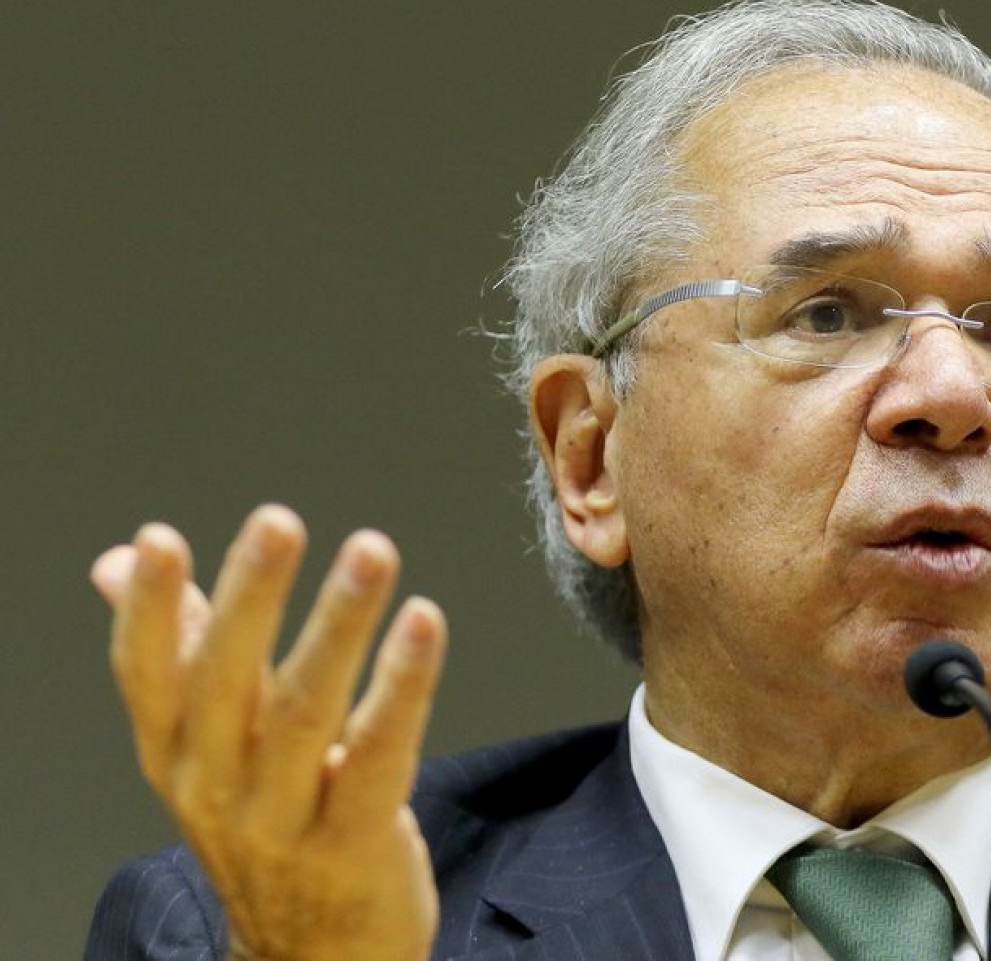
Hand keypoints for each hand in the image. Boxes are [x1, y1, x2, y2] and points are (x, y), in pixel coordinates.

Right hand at [91, 505, 446, 960]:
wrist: (316, 957)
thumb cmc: (269, 824)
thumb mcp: (208, 747)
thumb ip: (181, 649)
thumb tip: (121, 559)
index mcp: (173, 754)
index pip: (145, 675)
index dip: (150, 609)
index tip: (160, 538)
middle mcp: (214, 786)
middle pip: (225, 682)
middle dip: (250, 596)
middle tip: (277, 520)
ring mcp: (281, 820)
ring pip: (304, 710)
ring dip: (339, 622)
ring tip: (371, 549)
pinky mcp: (353, 842)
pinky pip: (379, 752)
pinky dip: (403, 684)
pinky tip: (424, 622)